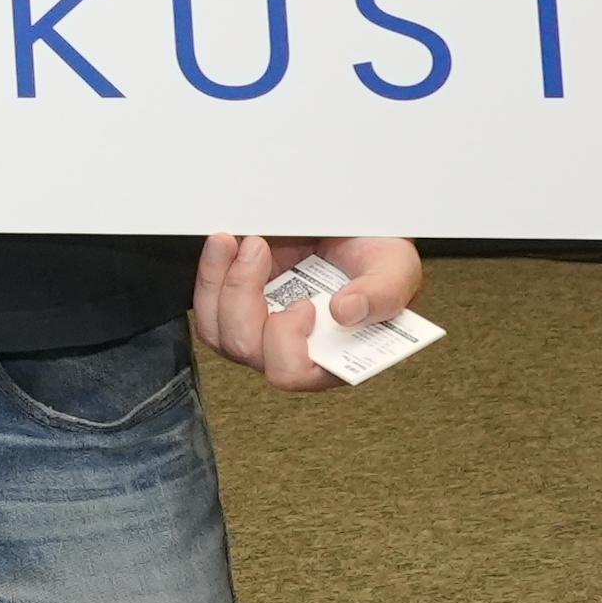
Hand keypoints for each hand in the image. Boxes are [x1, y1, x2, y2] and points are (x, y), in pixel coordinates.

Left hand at [192, 233, 423, 389]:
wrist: (353, 229)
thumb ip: (383, 294)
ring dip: (218, 281)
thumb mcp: (395, 268)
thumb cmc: (378, 256)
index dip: (285, 341)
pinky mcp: (238, 305)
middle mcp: (292, 349)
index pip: (290, 373)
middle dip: (242, 294)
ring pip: (217, 330)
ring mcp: (260, 329)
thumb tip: (346, 313)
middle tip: (259, 248)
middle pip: (244, 348)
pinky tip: (226, 244)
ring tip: (238, 242)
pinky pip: (206, 305)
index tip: (303, 302)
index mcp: (333, 356)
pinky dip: (209, 272)